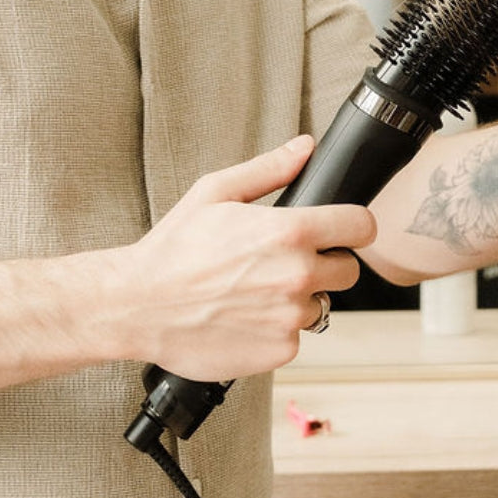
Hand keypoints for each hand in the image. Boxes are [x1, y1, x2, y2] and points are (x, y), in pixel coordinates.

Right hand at [112, 136, 375, 381]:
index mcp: (290, 232)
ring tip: (253, 293)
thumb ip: (269, 169)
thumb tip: (305, 147)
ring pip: (320, 305)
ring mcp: (290, 316)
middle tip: (285, 264)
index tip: (341, 231)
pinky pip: (295, 337)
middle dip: (325, 265)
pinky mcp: (280, 350)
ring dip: (297, 300)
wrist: (134, 306)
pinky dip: (276, 330)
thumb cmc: (172, 251)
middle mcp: (297, 275)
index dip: (353, 227)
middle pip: (348, 270)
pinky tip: (244, 318)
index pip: (362, 226)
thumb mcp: (216, 193)